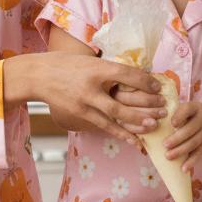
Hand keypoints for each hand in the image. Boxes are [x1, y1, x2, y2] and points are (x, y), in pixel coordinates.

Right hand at [3, 53, 166, 146]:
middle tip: (163, 108)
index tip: (158, 86)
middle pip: (123, 100)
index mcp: (96, 68)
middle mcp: (91, 87)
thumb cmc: (65, 64)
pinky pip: (105, 126)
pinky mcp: (80, 115)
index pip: (126, 75)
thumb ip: (108, 68)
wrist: (38, 76)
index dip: (145, 81)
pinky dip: (121, 134)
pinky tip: (136, 141)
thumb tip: (133, 74)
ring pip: (115, 118)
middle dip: (146, 106)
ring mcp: (84, 104)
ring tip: (154, 126)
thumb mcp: (89, 60)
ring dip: (137, 123)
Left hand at [164, 101, 201, 171]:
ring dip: (180, 151)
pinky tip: (183, 168)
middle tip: (165, 145)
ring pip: (194, 143)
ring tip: (168, 156)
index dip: (180, 116)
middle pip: (190, 129)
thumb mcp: (191, 109)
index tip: (172, 124)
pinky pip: (199, 153)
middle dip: (177, 138)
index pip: (188, 109)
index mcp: (196, 107)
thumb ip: (178, 113)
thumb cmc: (196, 115)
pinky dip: (191, 161)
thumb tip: (154, 121)